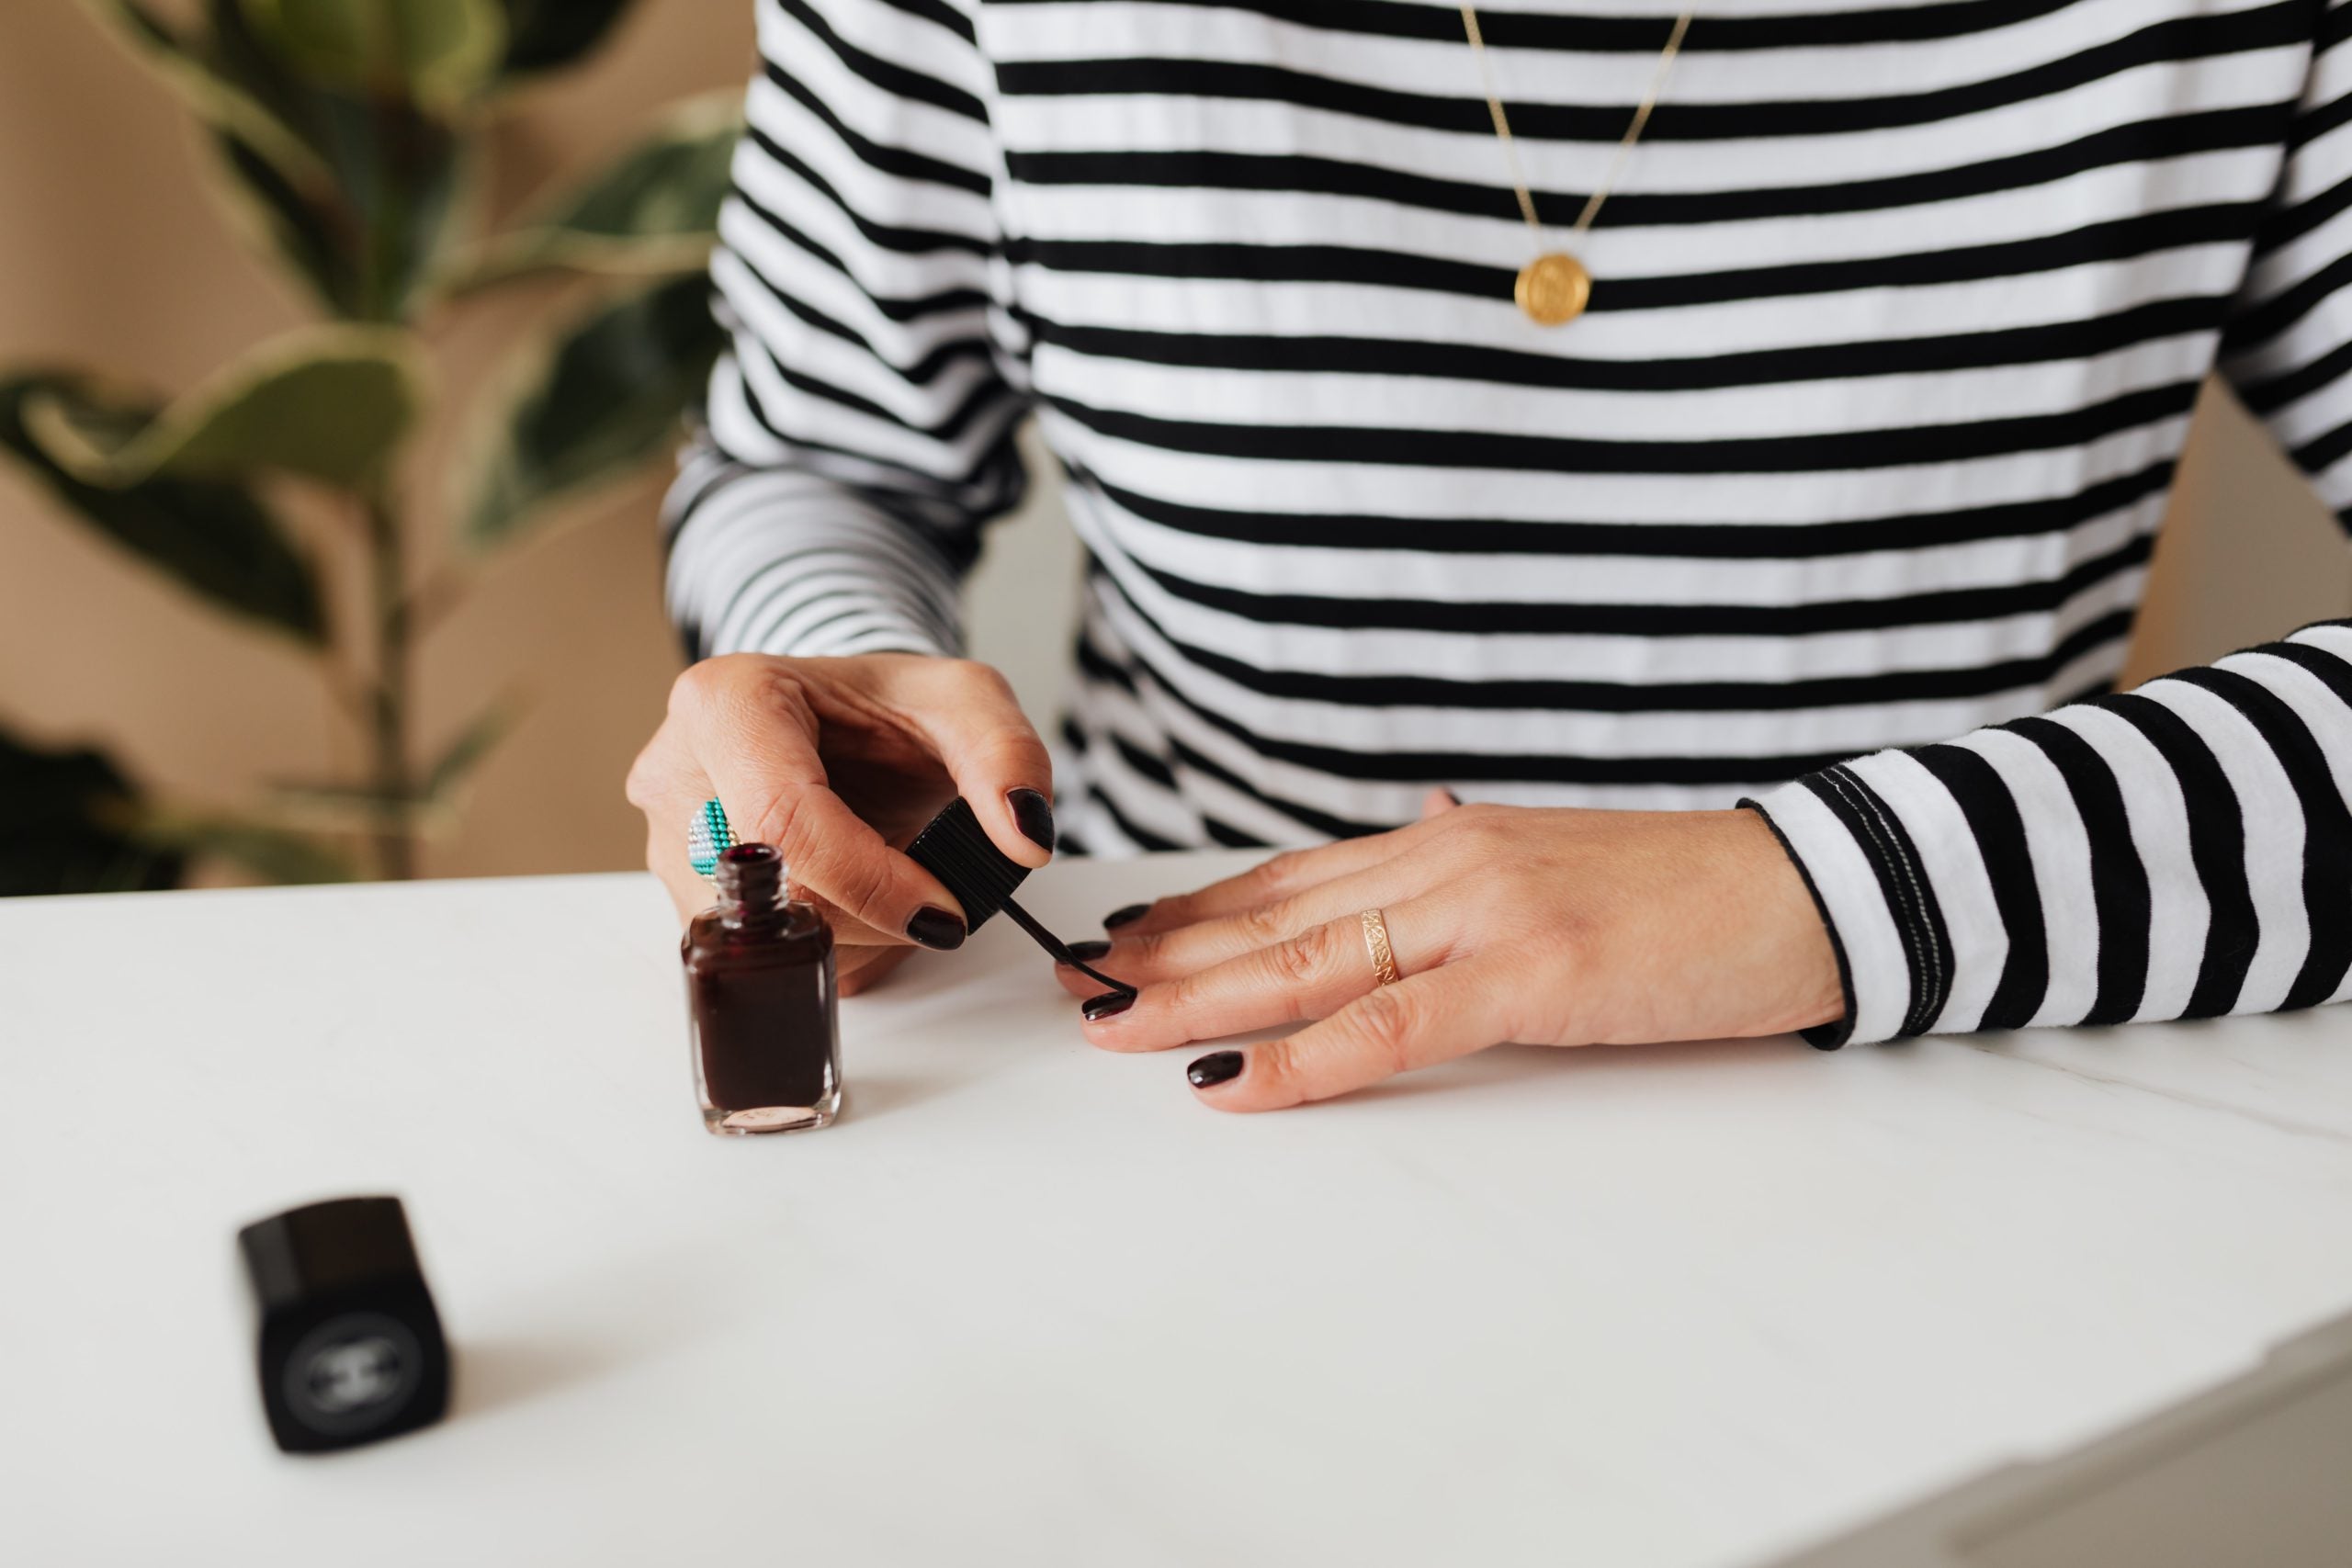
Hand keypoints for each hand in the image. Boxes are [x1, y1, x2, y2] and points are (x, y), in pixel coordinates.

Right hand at [626, 653, 1054, 993]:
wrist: (845, 727)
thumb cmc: (889, 710)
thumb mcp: (966, 702)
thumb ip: (1007, 757)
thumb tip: (1024, 835)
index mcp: (726, 702)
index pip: (785, 820)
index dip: (872, 882)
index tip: (945, 911)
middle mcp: (676, 771)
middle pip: (773, 891)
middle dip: (872, 914)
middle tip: (931, 893)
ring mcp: (669, 841)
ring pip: (764, 938)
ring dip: (853, 935)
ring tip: (891, 879)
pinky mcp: (684, 896)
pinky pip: (760, 956)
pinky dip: (828, 944)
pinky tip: (854, 900)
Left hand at [1058, 792, 1843, 1109]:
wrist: (1806, 886)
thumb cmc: (1684, 897)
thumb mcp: (1550, 881)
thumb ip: (1466, 891)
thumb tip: (1402, 882)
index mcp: (1444, 845)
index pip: (1287, 880)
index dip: (1191, 913)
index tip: (1115, 940)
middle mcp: (1443, 862)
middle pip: (1271, 916)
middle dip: (1162, 954)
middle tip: (1072, 983)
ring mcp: (1482, 911)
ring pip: (1306, 960)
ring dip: (1194, 997)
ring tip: (1108, 1025)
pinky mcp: (1531, 972)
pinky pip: (1389, 1024)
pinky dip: (1299, 1057)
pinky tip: (1226, 1081)